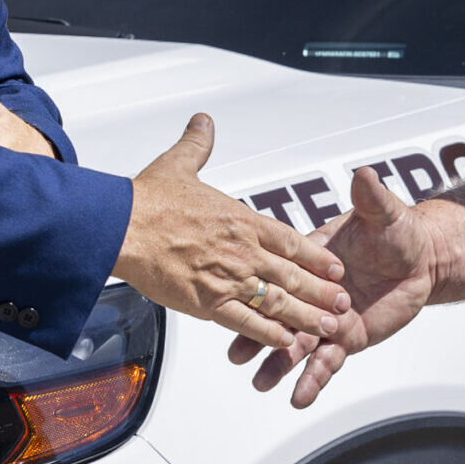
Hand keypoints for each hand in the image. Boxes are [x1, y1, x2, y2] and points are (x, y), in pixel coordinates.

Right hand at [116, 113, 350, 352]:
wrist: (120, 226)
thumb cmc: (148, 200)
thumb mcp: (179, 164)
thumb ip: (198, 145)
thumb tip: (203, 122)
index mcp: (241, 219)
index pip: (291, 240)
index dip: (316, 255)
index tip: (335, 267)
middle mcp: (241, 250)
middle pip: (293, 274)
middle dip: (322, 291)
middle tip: (344, 304)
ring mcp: (226, 277)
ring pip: (278, 301)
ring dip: (306, 316)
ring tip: (328, 328)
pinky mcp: (206, 302)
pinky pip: (245, 321)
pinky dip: (268, 333)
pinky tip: (285, 341)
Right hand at [227, 166, 437, 408]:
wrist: (420, 260)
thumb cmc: (396, 231)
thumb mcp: (383, 213)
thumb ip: (371, 199)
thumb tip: (365, 175)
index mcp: (309, 261)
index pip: (279, 275)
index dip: (259, 287)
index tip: (234, 299)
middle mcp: (311, 294)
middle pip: (280, 316)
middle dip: (257, 335)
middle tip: (236, 354)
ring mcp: (326, 320)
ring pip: (297, 346)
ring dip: (278, 364)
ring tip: (261, 383)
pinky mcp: (345, 340)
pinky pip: (327, 364)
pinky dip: (313, 381)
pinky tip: (298, 398)